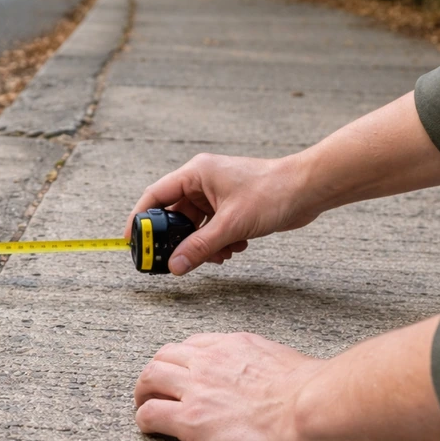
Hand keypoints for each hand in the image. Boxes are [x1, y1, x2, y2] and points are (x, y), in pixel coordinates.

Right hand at [125, 153, 318, 274]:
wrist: (308, 189)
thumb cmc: (272, 192)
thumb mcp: (230, 225)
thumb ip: (199, 247)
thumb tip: (174, 266)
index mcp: (196, 174)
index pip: (155, 196)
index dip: (140, 219)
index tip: (131, 240)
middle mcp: (203, 182)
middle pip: (174, 216)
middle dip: (178, 240)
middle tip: (172, 260)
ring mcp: (217, 195)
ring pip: (195, 227)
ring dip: (203, 245)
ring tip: (219, 255)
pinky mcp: (230, 208)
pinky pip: (212, 230)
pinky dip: (219, 243)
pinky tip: (235, 247)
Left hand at [134, 333, 323, 440]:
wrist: (313, 410)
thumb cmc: (316, 397)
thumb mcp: (289, 367)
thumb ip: (271, 372)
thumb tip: (280, 389)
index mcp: (236, 346)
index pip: (195, 345)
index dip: (183, 360)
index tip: (183, 374)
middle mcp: (210, 361)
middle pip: (164, 356)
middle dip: (155, 373)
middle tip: (155, 390)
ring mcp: (196, 389)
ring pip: (149, 377)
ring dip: (143, 392)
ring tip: (143, 406)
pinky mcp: (189, 419)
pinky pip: (150, 413)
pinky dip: (144, 420)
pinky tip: (149, 428)